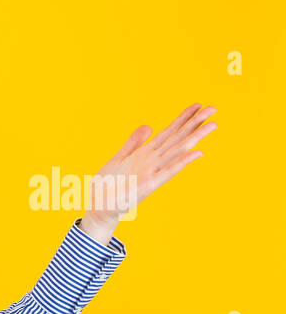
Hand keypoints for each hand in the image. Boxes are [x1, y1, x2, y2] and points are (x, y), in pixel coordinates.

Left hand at [84, 103, 217, 228]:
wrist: (99, 208)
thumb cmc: (108, 185)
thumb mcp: (119, 158)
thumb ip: (133, 143)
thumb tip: (149, 126)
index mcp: (146, 154)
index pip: (169, 132)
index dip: (182, 119)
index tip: (198, 105)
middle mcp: (152, 161)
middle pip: (177, 138)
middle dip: (195, 123)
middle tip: (213, 108)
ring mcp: (152, 172)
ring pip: (178, 151)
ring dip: (195, 137)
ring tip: (212, 124)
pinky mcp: (148, 185)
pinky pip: (169, 171)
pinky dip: (182, 162)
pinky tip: (198, 153)